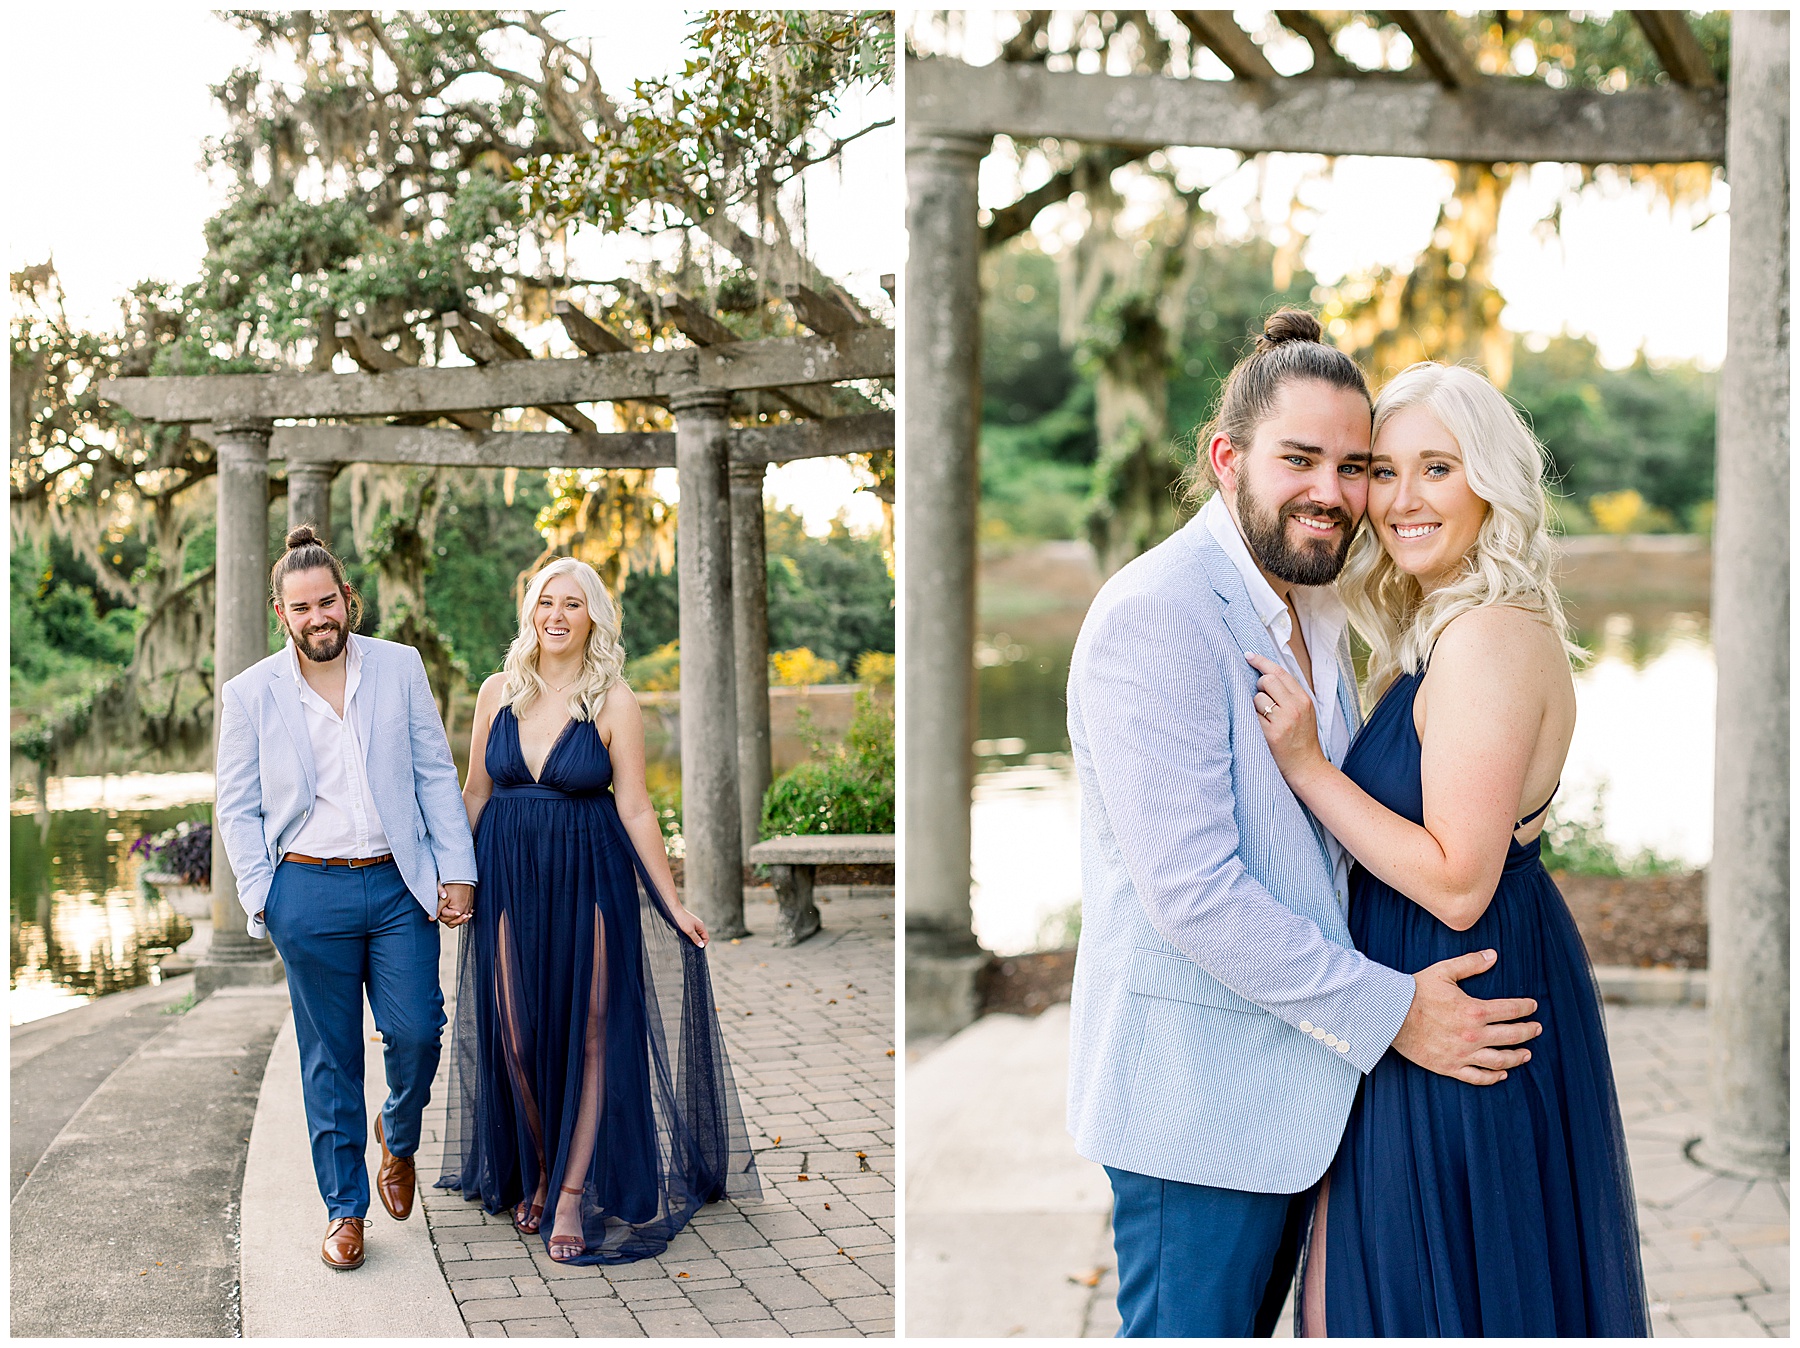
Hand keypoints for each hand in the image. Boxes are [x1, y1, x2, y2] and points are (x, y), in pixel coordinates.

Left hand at [435, 882, 474, 926]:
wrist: (463, 876)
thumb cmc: (453, 885)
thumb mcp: (443, 898)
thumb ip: (438, 909)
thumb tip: (432, 918)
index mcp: (458, 911)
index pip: (446, 919)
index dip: (440, 915)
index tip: (439, 909)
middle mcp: (465, 911)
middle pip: (453, 922)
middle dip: (447, 918)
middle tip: (443, 910)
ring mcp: (468, 908)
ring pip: (460, 920)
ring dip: (455, 918)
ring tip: (451, 913)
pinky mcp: (470, 905)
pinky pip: (466, 913)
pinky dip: (462, 914)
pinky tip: (459, 911)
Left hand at [672, 904, 707, 947]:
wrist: (674, 911)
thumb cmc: (682, 920)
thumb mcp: (689, 931)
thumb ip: (696, 939)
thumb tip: (701, 946)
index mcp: (701, 927)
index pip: (706, 938)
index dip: (703, 944)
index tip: (696, 947)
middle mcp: (699, 926)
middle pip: (702, 937)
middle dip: (697, 942)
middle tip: (690, 944)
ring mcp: (694, 925)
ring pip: (696, 935)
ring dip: (692, 938)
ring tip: (686, 939)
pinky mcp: (690, 925)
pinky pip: (692, 932)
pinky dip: (689, 935)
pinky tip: (684, 935)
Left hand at [1244, 652, 1324, 779]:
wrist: (1307, 767)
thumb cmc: (1302, 738)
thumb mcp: (1304, 712)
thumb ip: (1290, 694)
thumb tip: (1266, 674)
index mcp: (1303, 700)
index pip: (1280, 673)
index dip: (1262, 662)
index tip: (1249, 655)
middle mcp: (1294, 708)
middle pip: (1267, 680)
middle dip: (1259, 685)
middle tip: (1262, 698)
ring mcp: (1282, 721)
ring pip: (1257, 698)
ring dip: (1255, 705)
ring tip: (1265, 718)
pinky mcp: (1270, 734)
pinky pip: (1252, 716)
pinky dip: (1251, 719)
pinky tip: (1259, 727)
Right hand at [1390, 949, 1541, 1084]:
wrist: (1389, 1014)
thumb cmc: (1415, 991)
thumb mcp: (1444, 971)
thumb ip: (1470, 963)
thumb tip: (1493, 955)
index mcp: (1474, 1010)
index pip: (1510, 1010)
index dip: (1525, 1007)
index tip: (1533, 1006)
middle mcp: (1473, 1035)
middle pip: (1511, 1036)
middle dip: (1528, 1032)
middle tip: (1537, 1029)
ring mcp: (1462, 1053)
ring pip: (1499, 1060)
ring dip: (1517, 1057)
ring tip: (1527, 1054)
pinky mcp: (1450, 1066)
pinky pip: (1477, 1076)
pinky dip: (1492, 1077)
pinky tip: (1502, 1074)